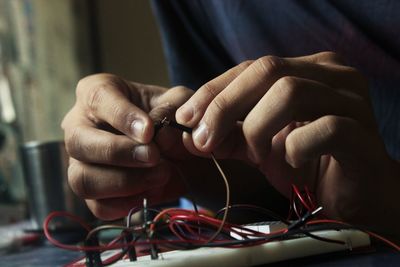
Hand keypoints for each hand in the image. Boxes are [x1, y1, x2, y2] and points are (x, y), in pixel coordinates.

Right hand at [62, 73, 192, 219]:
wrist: (176, 149)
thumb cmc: (169, 115)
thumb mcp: (179, 102)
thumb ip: (174, 109)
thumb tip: (161, 136)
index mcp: (97, 92)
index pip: (98, 98)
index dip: (123, 117)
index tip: (150, 131)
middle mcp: (79, 126)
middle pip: (78, 142)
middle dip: (118, 153)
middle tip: (154, 156)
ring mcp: (80, 162)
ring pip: (82, 179)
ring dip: (125, 182)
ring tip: (161, 174)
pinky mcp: (92, 191)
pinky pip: (98, 206)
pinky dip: (128, 203)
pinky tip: (153, 191)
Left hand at [176, 52, 399, 232]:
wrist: (357, 196)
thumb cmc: (308, 165)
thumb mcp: (260, 146)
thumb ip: (228, 135)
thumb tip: (189, 133)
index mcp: (309, 69)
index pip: (252, 67)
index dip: (214, 90)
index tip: (186, 117)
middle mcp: (333, 75)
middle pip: (267, 70)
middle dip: (225, 105)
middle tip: (203, 138)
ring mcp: (352, 101)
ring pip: (290, 93)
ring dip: (258, 127)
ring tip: (255, 153)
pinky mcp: (363, 133)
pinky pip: (324, 128)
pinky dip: (295, 147)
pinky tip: (291, 161)